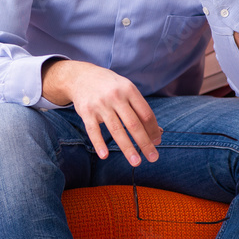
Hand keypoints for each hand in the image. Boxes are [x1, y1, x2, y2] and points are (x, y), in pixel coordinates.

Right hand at [42, 59, 161, 165]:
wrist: (80, 76)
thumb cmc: (109, 86)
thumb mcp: (126, 89)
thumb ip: (140, 109)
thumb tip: (158, 133)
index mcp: (129, 89)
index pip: (146, 114)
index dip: (153, 130)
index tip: (157, 142)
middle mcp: (115, 96)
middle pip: (133, 124)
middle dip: (145, 143)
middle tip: (153, 158)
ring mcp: (100, 104)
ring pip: (116, 129)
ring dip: (127, 148)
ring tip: (136, 162)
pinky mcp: (86, 111)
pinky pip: (93, 130)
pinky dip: (99, 144)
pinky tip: (105, 156)